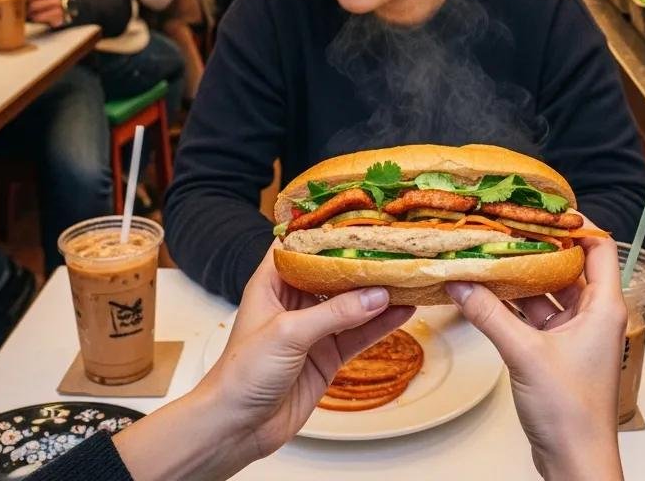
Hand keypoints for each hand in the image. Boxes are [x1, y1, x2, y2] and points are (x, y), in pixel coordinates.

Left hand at [207, 246, 414, 460]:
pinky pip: (359, 334)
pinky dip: (381, 324)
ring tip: (408, 276)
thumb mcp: (287, 333)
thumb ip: (334, 313)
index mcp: (272, 282)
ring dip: (378, 294)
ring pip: (352, 305)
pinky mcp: (327, 356)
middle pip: (334, 274)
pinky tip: (404, 312)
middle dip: (362, 263)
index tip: (357, 217)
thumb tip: (377, 295)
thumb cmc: (243, 372)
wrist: (236, 428)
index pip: (301, 246)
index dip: (326, 231)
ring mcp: (313, 329)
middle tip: (394, 247)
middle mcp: (294, 301)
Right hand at [447, 235, 625, 480]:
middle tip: (505, 225)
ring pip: (548, 290)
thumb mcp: (525, 354)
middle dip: (536, 245)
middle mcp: (594, 314)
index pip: (599, 246)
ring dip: (521, 276)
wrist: (576, 464)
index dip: (575, 222)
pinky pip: (535, 315)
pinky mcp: (557, 351)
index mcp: (604, 306)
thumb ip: (489, 315)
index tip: (543, 207)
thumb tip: (460, 282)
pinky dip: (513, 304)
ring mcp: (576, 334)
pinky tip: (486, 292)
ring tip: (490, 253)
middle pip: (568, 264)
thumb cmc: (570, 412)